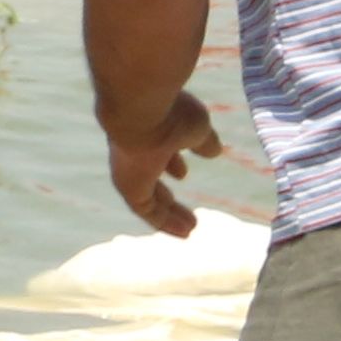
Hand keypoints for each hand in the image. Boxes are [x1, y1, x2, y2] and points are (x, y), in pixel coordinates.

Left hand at [106, 92, 224, 235]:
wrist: (139, 108)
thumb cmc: (169, 111)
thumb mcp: (196, 125)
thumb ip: (203, 140)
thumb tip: (213, 151)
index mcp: (146, 130)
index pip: (156, 149)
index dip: (171, 163)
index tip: (182, 173)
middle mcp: (132, 150)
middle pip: (147, 175)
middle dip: (164, 190)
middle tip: (179, 210)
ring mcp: (127, 168)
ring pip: (147, 196)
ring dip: (169, 213)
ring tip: (191, 227)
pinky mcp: (128, 187)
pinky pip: (146, 210)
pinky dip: (164, 222)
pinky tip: (185, 232)